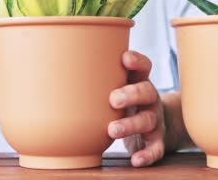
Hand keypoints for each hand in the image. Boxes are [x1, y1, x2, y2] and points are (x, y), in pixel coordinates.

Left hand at [108, 51, 165, 166]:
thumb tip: (61, 71)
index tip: (124, 58)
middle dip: (131, 94)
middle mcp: (150, 98)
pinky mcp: (157, 139)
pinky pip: (156, 147)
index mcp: (139, 82)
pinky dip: (147, 154)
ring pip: (148, 120)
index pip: (143, 67)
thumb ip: (100, 79)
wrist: (153, 126)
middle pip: (147, 91)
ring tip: (112, 130)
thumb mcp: (118, 87)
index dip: (137, 61)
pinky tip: (136, 159)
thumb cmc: (126, 103)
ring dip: (131, 125)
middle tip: (113, 99)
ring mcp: (155, 119)